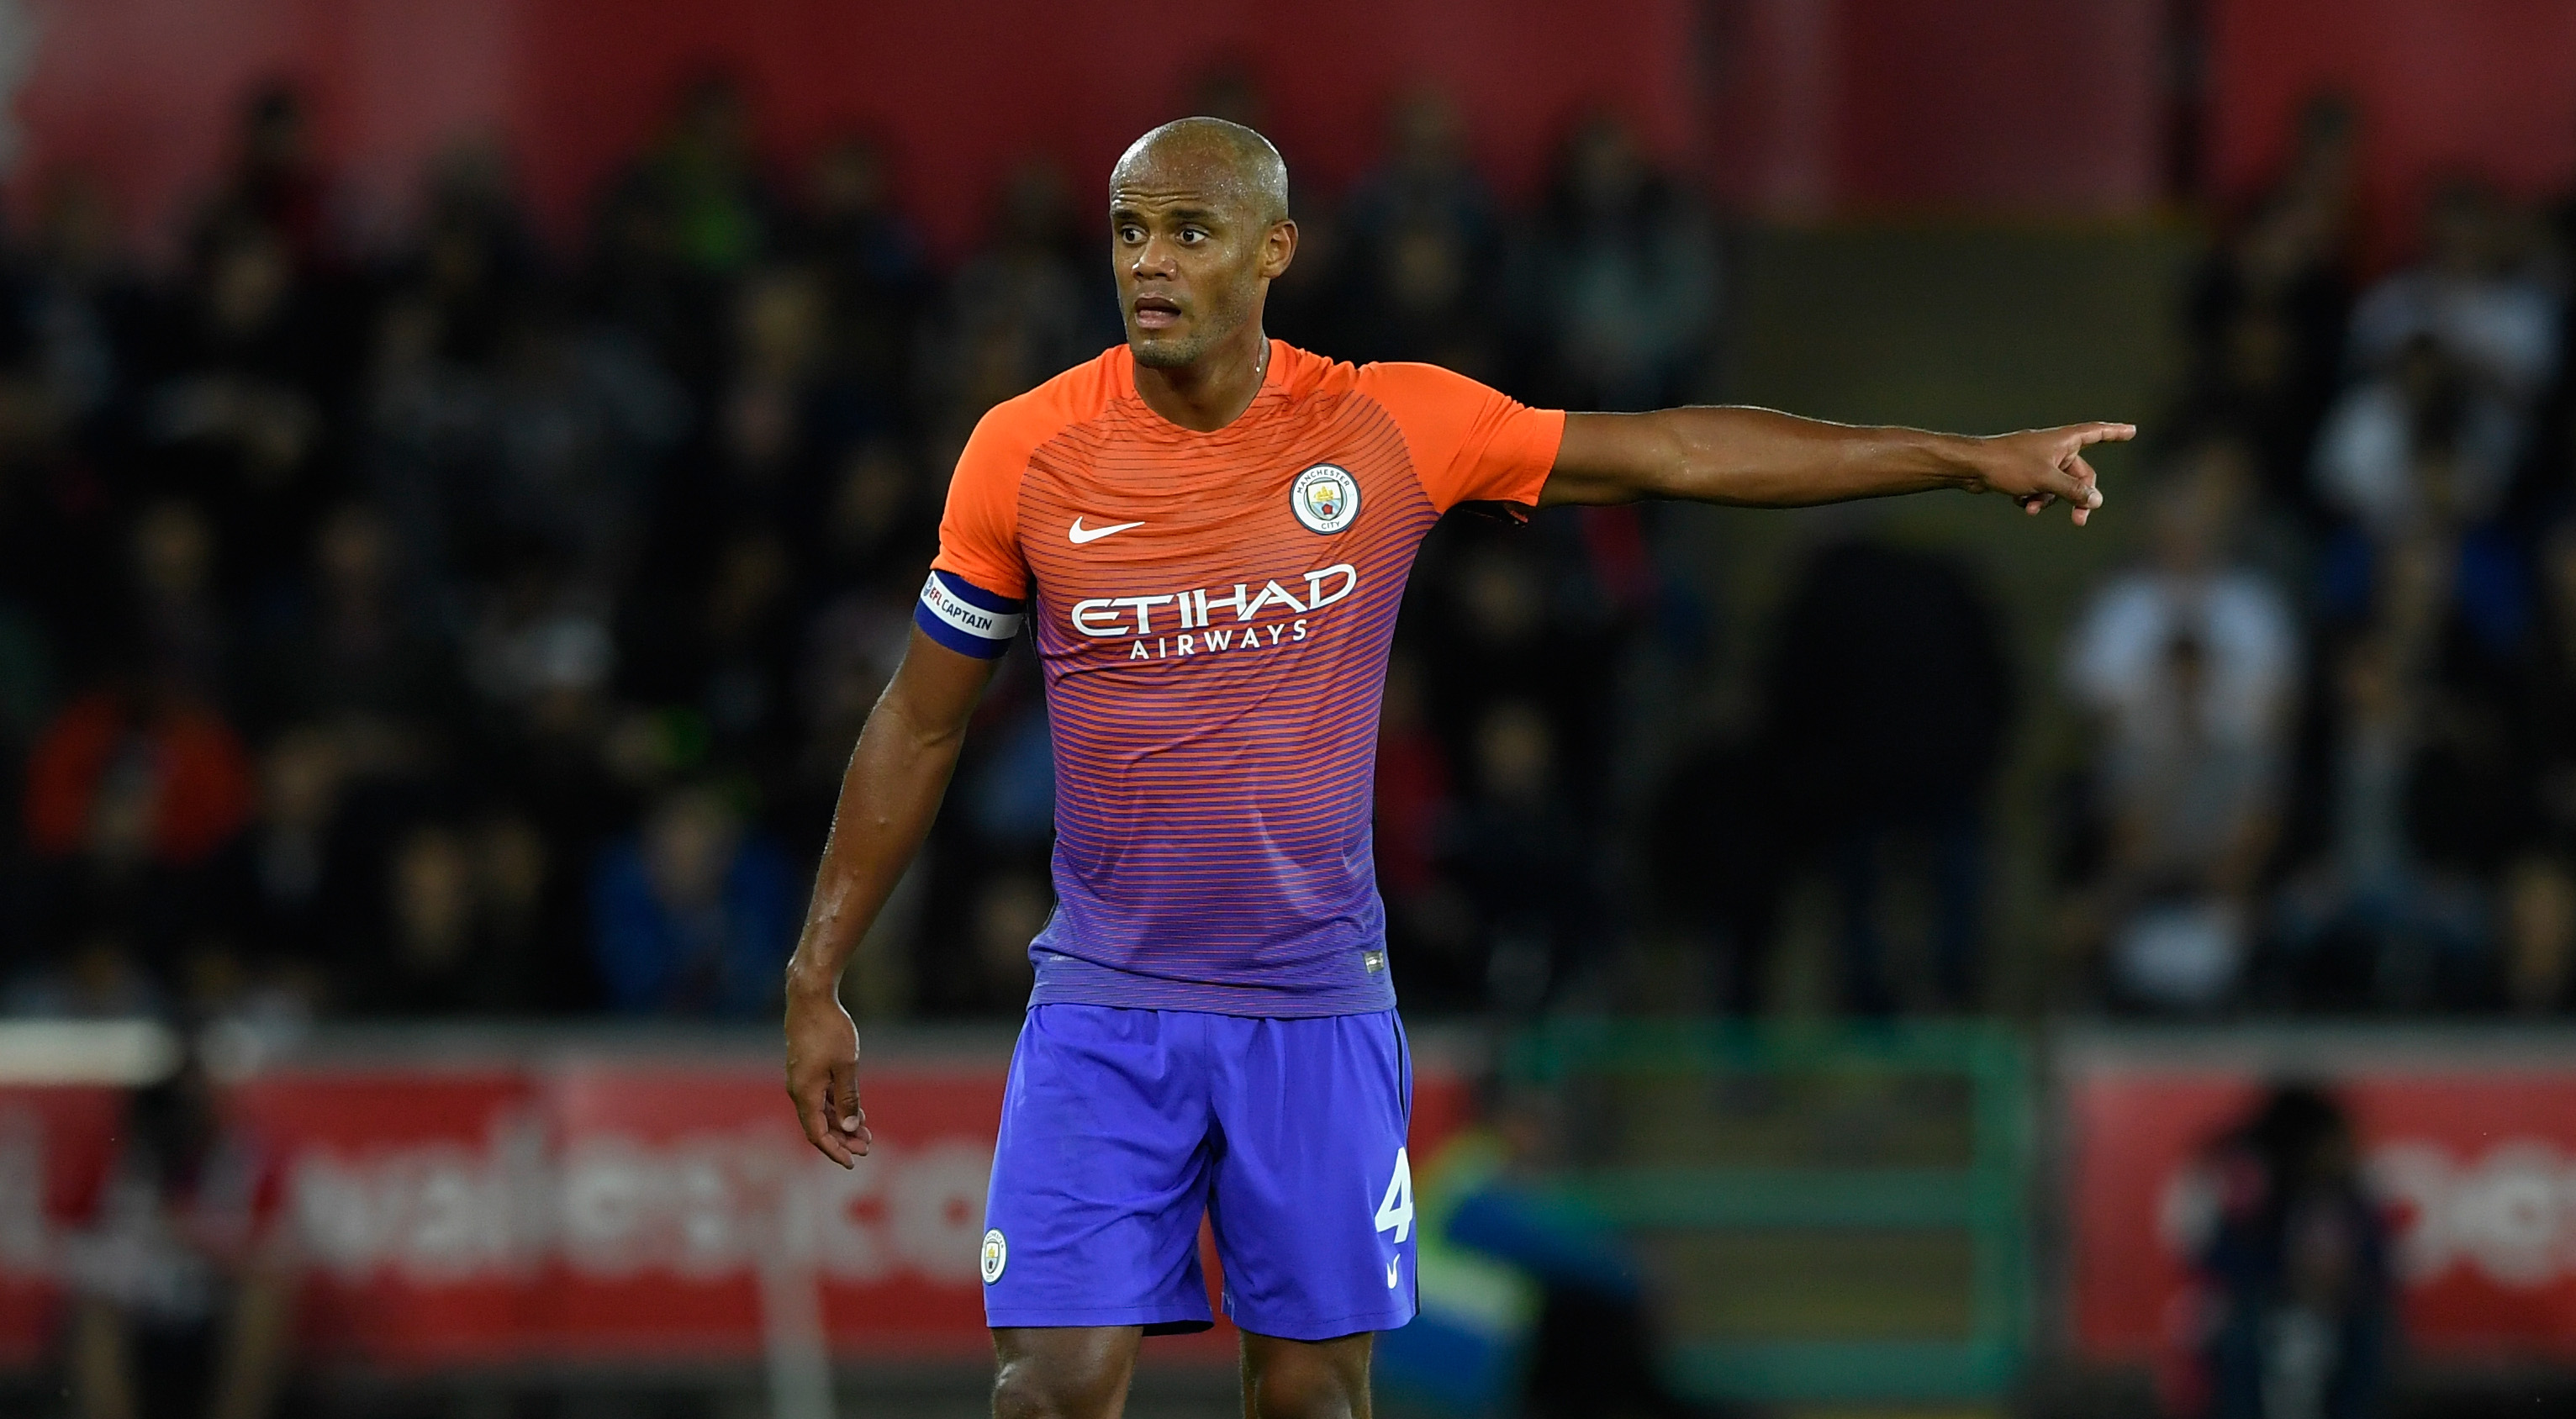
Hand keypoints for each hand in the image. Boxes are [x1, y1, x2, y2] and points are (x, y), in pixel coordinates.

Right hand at [785, 982, 870, 1166]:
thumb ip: (847, 1099)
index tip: (853, 1163)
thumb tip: (849, 1127)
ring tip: (866, 1134)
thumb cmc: (830, 1030)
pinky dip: (836, 1107)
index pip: (817, 1134)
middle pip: (819, 1125)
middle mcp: (799, 1090)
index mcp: (805, 1093)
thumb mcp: (846, 1066)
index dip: (835, 1151)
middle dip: (843, 1139)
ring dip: (841, 1123)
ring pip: (821, 1111)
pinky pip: (820, 1097)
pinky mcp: (807, 1069)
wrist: (810, 998)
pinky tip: (855, 1112)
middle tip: (867, 1148)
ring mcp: (801, 1079)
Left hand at [1969, 422, 2133, 525]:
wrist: (1973, 467)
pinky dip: (2033, 497)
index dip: (2115, 432)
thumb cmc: (2010, 465)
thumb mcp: (2047, 480)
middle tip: (2079, 521)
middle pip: (2079, 474)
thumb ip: (2074, 490)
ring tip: (2031, 507)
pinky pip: (2041, 488)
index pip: (2097, 433)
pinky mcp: (2025, 472)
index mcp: (2064, 440)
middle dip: (2077, 497)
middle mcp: (2054, 447)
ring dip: (2048, 499)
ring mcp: (2039, 460)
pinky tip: (2018, 501)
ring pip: (2058, 485)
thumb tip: (2098, 501)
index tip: (2132, 430)